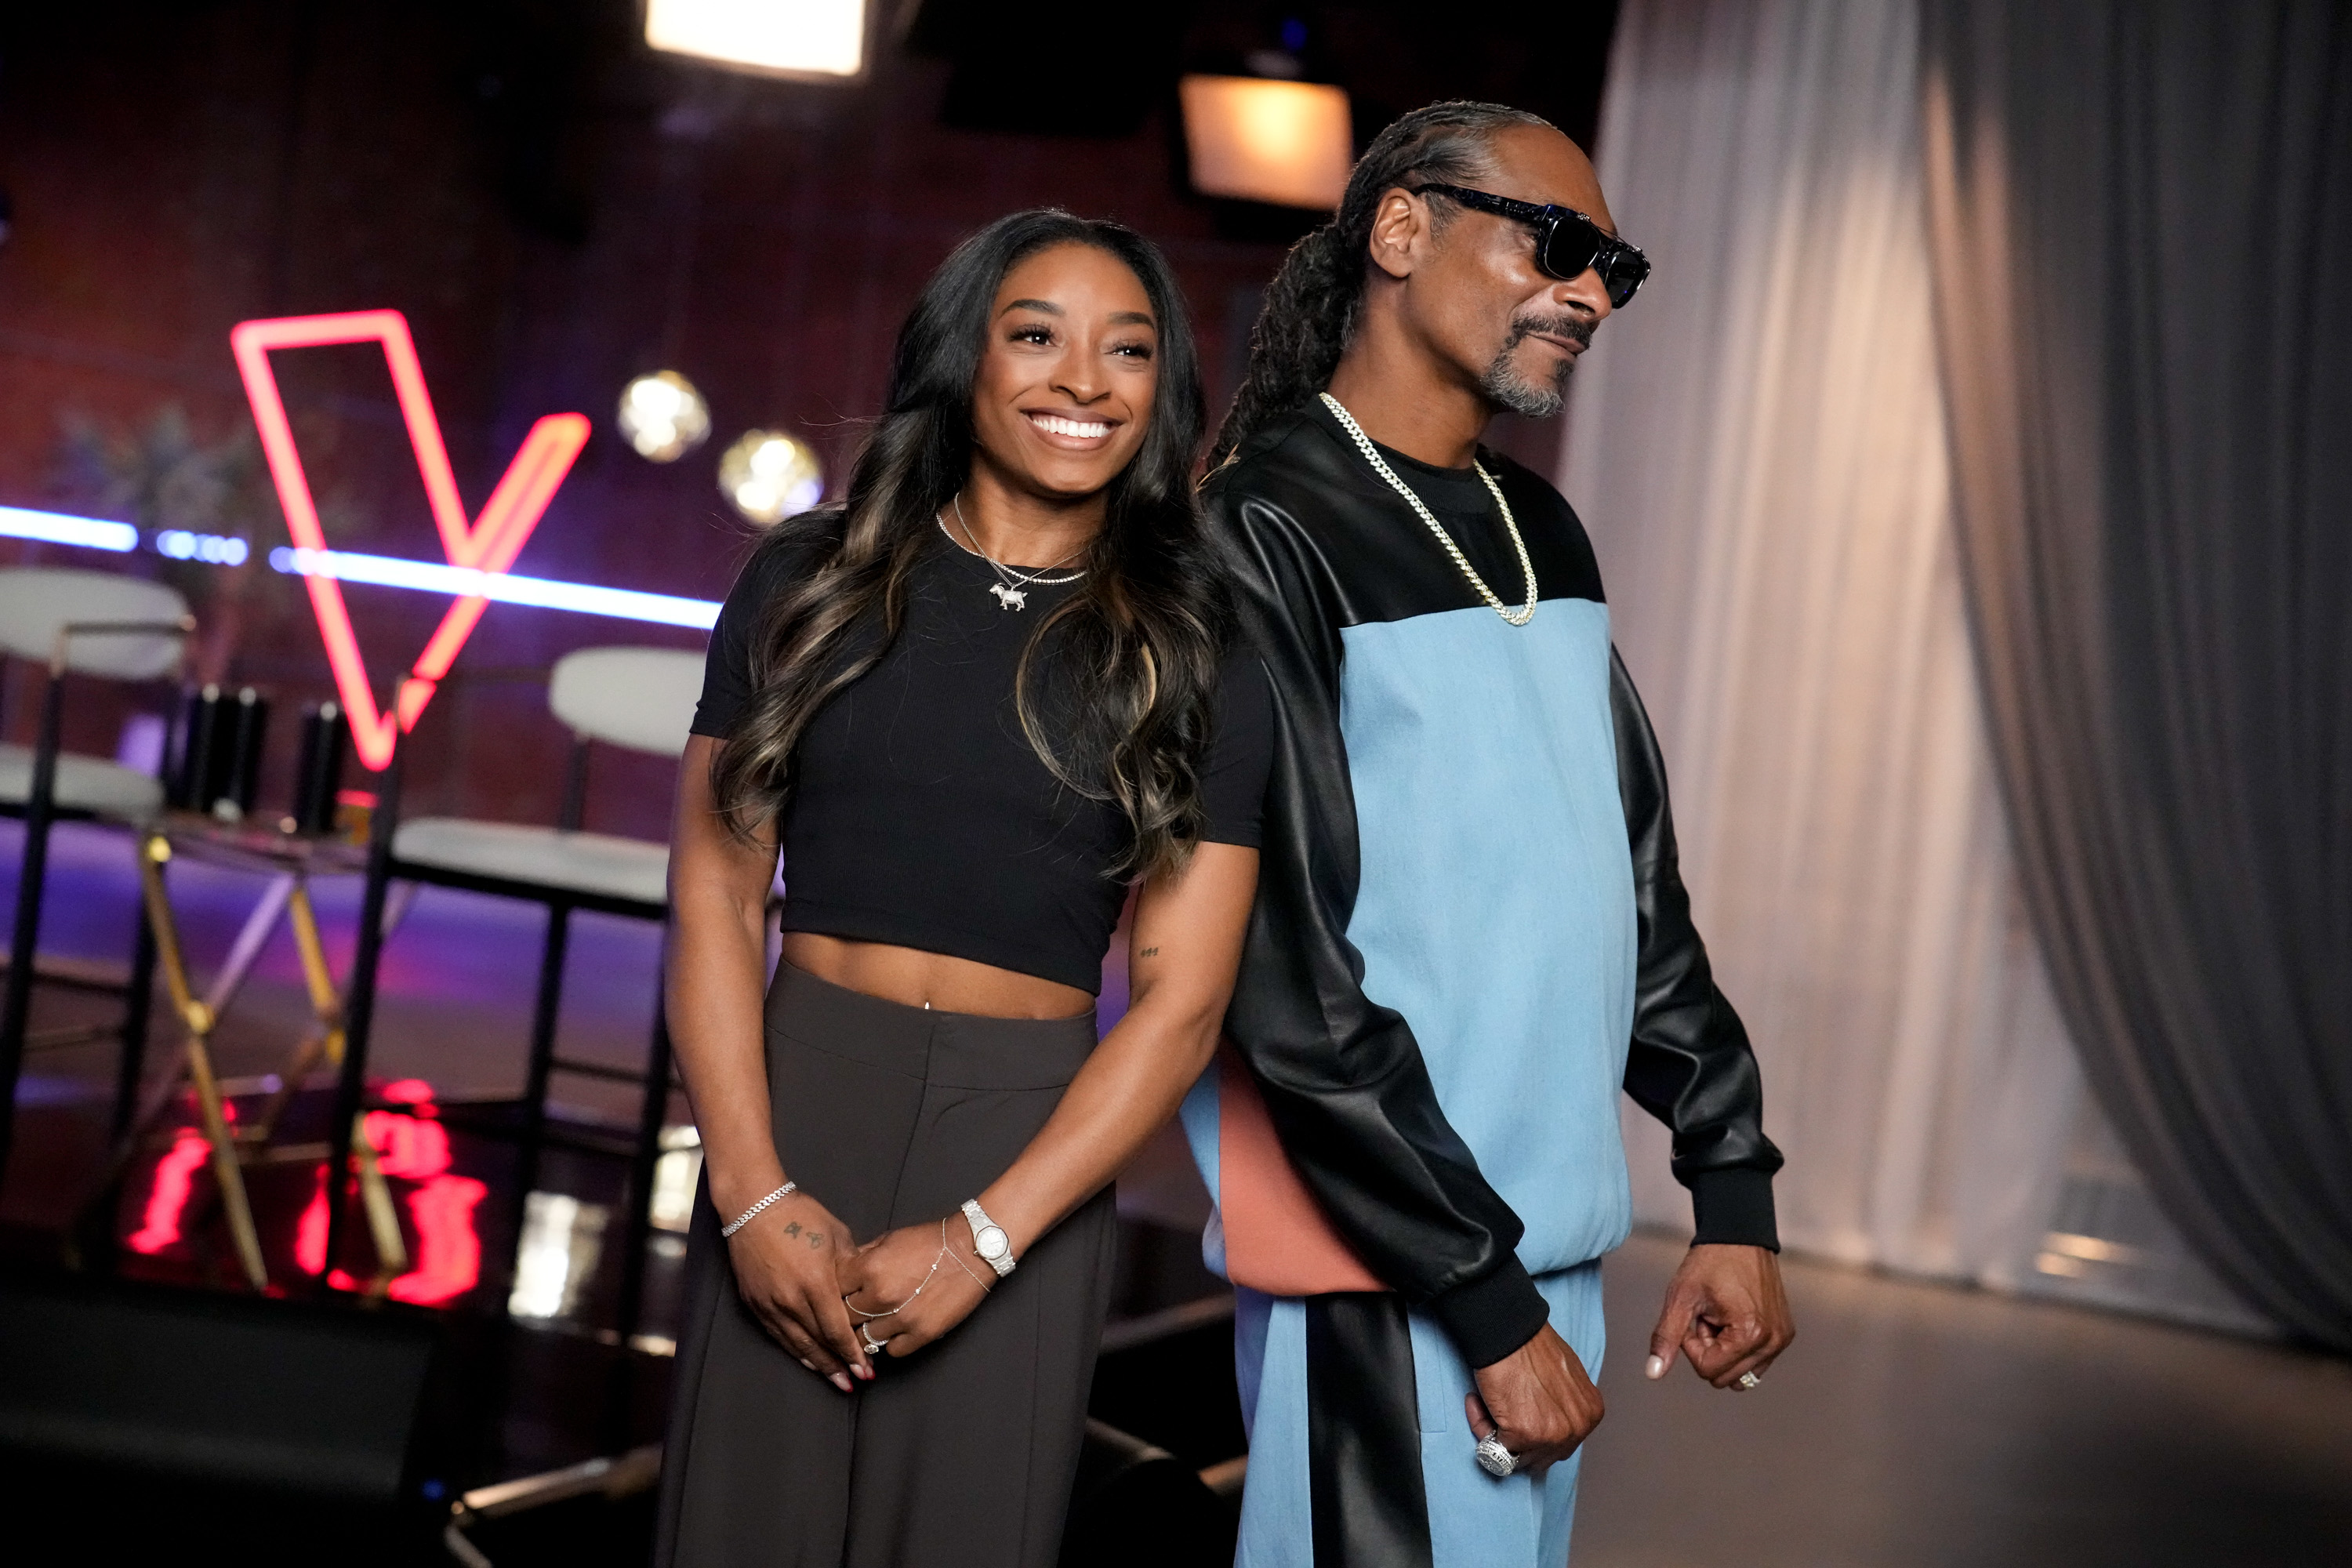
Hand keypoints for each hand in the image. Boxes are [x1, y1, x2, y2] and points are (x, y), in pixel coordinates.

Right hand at [725, 1191, 870, 1390]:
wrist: (754, 1206)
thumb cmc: (801, 1216)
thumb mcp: (837, 1237)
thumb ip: (852, 1269)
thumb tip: (866, 1292)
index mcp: (816, 1283)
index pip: (837, 1330)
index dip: (853, 1353)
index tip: (867, 1370)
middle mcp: (792, 1300)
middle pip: (819, 1343)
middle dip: (839, 1366)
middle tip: (855, 1382)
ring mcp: (770, 1305)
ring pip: (797, 1344)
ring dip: (818, 1365)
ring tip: (836, 1381)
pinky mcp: (755, 1304)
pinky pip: (778, 1336)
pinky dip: (795, 1351)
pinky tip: (807, 1362)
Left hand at [836, 1216, 993, 1359]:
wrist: (970, 1249)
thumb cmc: (930, 1241)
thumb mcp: (888, 1239)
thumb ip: (861, 1258)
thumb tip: (842, 1274)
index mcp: (869, 1268)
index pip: (831, 1291)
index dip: (833, 1293)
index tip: (839, 1295)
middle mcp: (880, 1296)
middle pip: (844, 1318)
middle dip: (846, 1315)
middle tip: (855, 1311)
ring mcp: (901, 1318)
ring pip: (864, 1339)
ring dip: (867, 1332)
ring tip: (875, 1322)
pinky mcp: (921, 1334)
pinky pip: (891, 1351)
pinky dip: (891, 1342)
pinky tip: (896, 1330)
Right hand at [1465, 1321, 1604, 1479]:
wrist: (1509, 1330)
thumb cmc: (1531, 1346)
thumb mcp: (1567, 1379)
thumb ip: (1563, 1406)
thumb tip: (1545, 1423)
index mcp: (1590, 1415)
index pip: (1561, 1445)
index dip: (1534, 1432)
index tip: (1518, 1413)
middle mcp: (1577, 1430)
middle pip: (1541, 1457)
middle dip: (1518, 1439)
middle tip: (1502, 1412)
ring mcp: (1552, 1435)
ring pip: (1517, 1457)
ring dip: (1497, 1433)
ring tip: (1489, 1403)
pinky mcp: (1524, 1434)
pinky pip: (1493, 1447)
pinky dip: (1481, 1425)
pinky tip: (1479, 1401)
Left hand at [1644, 1243, 1793, 1388]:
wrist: (1740, 1236)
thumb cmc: (1710, 1263)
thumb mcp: (1681, 1298)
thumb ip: (1666, 1337)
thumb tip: (1653, 1373)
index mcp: (1751, 1334)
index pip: (1708, 1369)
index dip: (1691, 1345)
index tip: (1694, 1317)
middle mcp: (1772, 1342)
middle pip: (1724, 1377)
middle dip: (1708, 1351)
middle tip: (1707, 1317)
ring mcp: (1781, 1340)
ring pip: (1739, 1375)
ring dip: (1723, 1352)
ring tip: (1720, 1318)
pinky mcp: (1784, 1335)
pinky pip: (1755, 1363)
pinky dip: (1738, 1348)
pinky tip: (1732, 1319)